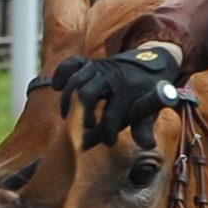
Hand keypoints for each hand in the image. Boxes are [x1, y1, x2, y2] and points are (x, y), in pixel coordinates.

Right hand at [48, 42, 184, 144]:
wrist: (150, 66)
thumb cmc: (146, 95)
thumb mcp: (149, 110)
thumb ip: (144, 127)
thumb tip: (148, 145)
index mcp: (128, 89)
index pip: (111, 114)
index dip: (107, 133)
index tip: (109, 142)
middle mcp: (112, 75)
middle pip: (86, 95)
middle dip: (81, 116)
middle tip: (86, 128)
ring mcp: (99, 67)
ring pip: (75, 81)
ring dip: (68, 102)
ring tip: (71, 117)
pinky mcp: (89, 62)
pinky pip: (70, 64)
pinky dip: (61, 74)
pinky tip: (57, 87)